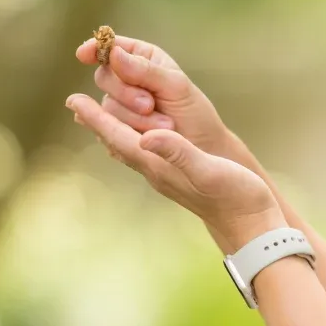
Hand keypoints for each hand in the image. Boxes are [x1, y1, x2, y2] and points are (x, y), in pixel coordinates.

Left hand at [66, 93, 281, 251]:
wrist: (252, 226)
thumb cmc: (235, 196)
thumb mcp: (208, 169)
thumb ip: (177, 152)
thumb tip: (145, 137)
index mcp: (157, 165)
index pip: (118, 137)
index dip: (96, 118)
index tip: (73, 100)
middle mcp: (155, 171)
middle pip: (116, 142)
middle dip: (97, 121)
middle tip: (76, 102)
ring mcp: (165, 176)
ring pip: (128, 148)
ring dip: (112, 130)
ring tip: (98, 116)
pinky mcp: (178, 177)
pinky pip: (145, 154)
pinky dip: (132, 138)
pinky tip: (137, 137)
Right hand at [73, 34, 233, 156]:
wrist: (202, 151)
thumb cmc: (194, 113)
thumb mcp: (177, 87)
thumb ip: (145, 70)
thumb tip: (113, 54)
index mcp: (143, 58)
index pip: (112, 47)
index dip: (96, 48)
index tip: (84, 54)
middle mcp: (127, 78)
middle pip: (104, 76)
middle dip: (125, 92)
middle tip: (149, 105)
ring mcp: (120, 105)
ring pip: (106, 105)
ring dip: (133, 118)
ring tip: (163, 126)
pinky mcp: (116, 128)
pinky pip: (106, 127)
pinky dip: (125, 130)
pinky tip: (141, 135)